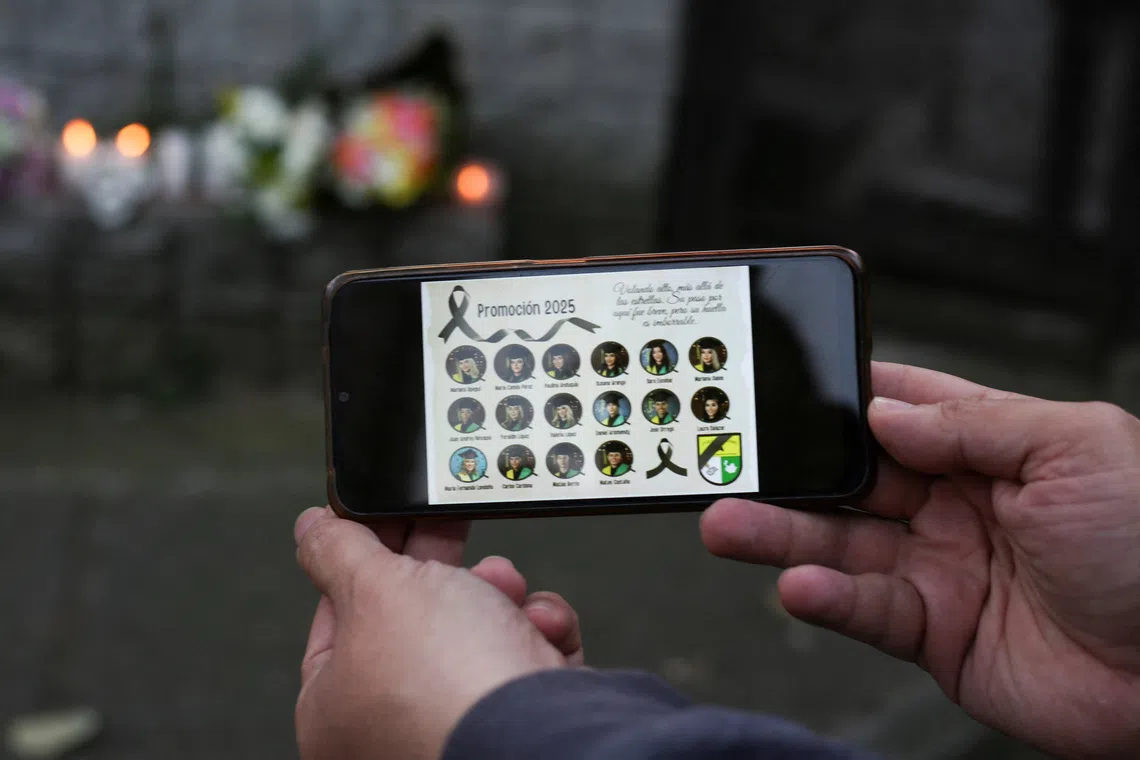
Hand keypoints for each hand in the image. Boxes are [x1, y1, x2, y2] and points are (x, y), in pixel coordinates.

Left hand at [293, 509, 582, 759]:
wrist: (542, 730)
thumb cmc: (447, 684)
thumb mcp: (375, 590)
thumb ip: (339, 550)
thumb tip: (312, 529)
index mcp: (336, 707)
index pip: (340, 614)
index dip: (364, 557)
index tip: (388, 518)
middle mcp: (393, 725)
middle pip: (415, 617)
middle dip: (442, 570)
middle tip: (446, 528)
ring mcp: (458, 721)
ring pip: (478, 629)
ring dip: (497, 594)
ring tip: (502, 588)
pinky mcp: (521, 715)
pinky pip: (523, 653)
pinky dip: (536, 630)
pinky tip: (536, 625)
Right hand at [701, 362, 1139, 757]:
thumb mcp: (1077, 448)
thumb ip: (976, 422)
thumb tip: (885, 412)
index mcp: (995, 449)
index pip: (904, 408)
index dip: (847, 394)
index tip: (783, 382)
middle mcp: (958, 506)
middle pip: (854, 479)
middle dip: (792, 469)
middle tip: (731, 459)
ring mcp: (942, 570)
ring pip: (842, 544)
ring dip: (781, 534)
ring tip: (726, 524)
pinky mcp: (935, 634)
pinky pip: (866, 610)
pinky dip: (827, 599)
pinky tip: (798, 586)